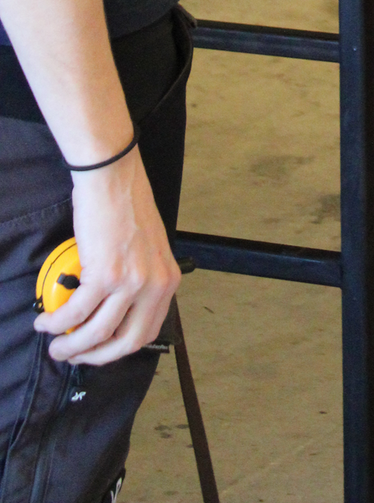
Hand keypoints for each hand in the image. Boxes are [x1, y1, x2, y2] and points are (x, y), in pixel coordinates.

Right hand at [37, 152, 180, 365]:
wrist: (112, 176)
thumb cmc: (126, 206)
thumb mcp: (149, 249)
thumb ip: (141, 280)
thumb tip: (117, 310)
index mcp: (168, 279)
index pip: (147, 331)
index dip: (118, 349)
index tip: (98, 351)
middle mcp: (154, 284)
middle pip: (125, 343)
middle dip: (95, 356)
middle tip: (73, 354)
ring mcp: (131, 282)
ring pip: (96, 333)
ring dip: (71, 345)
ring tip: (55, 344)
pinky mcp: (105, 274)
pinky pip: (75, 311)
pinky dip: (56, 321)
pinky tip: (45, 321)